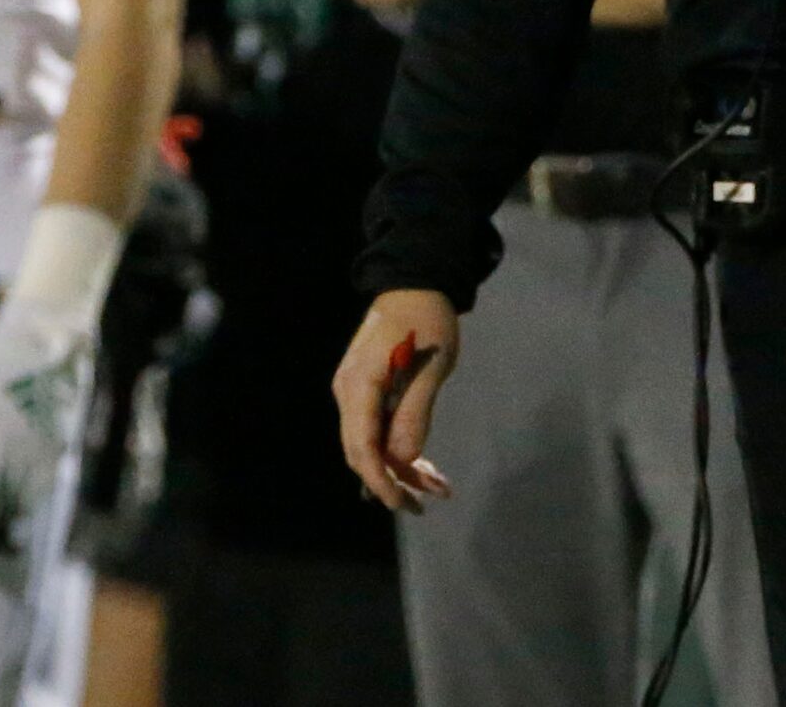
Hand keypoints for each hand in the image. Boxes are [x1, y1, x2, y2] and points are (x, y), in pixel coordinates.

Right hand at [333, 290, 460, 511]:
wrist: (415, 282)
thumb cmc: (427, 319)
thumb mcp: (431, 366)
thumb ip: (414, 413)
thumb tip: (402, 460)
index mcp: (359, 385)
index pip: (362, 447)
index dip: (381, 480)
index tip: (404, 502)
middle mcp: (348, 393)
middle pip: (362, 452)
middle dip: (393, 480)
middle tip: (429, 501)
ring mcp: (354, 392)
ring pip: (371, 444)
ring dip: (400, 467)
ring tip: (437, 485)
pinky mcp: (366, 391)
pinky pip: (376, 428)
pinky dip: (398, 447)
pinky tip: (423, 463)